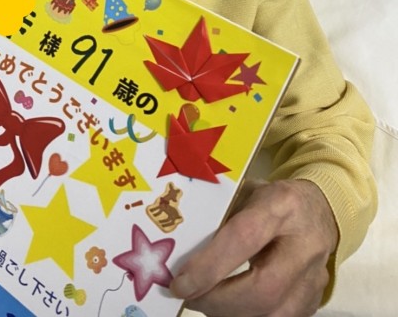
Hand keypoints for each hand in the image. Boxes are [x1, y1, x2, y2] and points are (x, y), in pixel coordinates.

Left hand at [170, 179, 338, 316]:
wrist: (318, 208)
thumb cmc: (271, 199)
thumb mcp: (245, 193)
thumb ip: (220, 218)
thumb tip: (179, 252)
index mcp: (281, 205)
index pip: (244, 238)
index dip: (209, 266)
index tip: (180, 283)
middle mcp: (304, 243)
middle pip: (263, 288)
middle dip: (218, 301)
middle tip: (189, 297)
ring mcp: (315, 276)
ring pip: (275, 314)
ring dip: (232, 314)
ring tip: (205, 302)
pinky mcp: (315, 298)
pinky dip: (249, 316)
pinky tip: (228, 306)